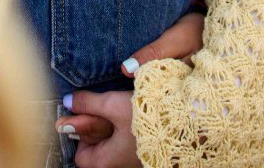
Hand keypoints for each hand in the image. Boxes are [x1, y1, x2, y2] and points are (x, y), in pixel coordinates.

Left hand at [55, 12, 205, 162]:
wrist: (196, 118)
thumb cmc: (155, 116)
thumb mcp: (115, 104)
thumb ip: (89, 103)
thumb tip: (67, 102)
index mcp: (112, 162)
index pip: (83, 158)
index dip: (80, 135)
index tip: (85, 112)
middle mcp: (127, 166)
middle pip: (101, 151)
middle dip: (99, 126)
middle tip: (103, 104)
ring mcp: (142, 159)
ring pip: (119, 144)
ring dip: (116, 124)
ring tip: (121, 103)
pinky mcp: (158, 149)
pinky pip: (136, 140)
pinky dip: (133, 125)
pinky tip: (139, 109)